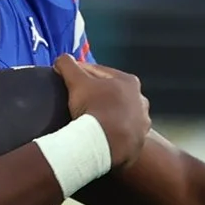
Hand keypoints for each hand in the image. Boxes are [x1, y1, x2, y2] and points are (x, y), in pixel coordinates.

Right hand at [56, 53, 150, 173]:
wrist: (104, 144)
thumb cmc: (93, 108)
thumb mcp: (76, 82)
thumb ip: (68, 65)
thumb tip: (62, 60)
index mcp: (130, 82)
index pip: (101, 74)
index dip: (82, 74)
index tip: (69, 79)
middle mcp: (142, 101)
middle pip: (113, 95)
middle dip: (98, 95)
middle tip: (79, 100)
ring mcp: (143, 124)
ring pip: (120, 116)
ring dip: (108, 116)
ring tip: (90, 121)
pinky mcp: (139, 143)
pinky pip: (122, 135)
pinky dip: (112, 134)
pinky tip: (100, 136)